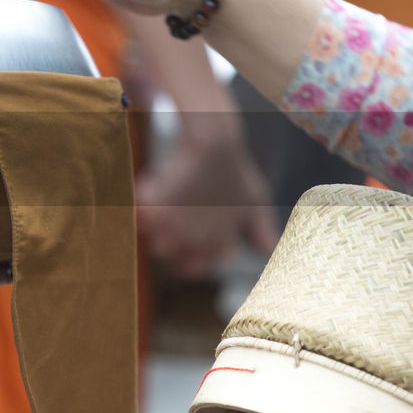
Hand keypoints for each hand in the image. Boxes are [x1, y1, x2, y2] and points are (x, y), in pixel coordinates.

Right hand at [137, 132, 277, 277]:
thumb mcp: (255, 202)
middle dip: (169, 241)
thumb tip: (271, 252)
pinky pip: (141, 219)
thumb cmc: (236, 172)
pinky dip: (143, 205)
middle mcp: (198, 240)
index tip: (187, 238)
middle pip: (172, 257)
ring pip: (155, 244)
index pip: (197, 267)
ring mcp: (177, 227)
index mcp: (220, 242)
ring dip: (154, 227)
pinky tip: (151, 187)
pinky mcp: (157, 211)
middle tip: (170, 219)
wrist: (215, 145)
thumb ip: (262, 231)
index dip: (190, 254)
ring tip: (160, 206)